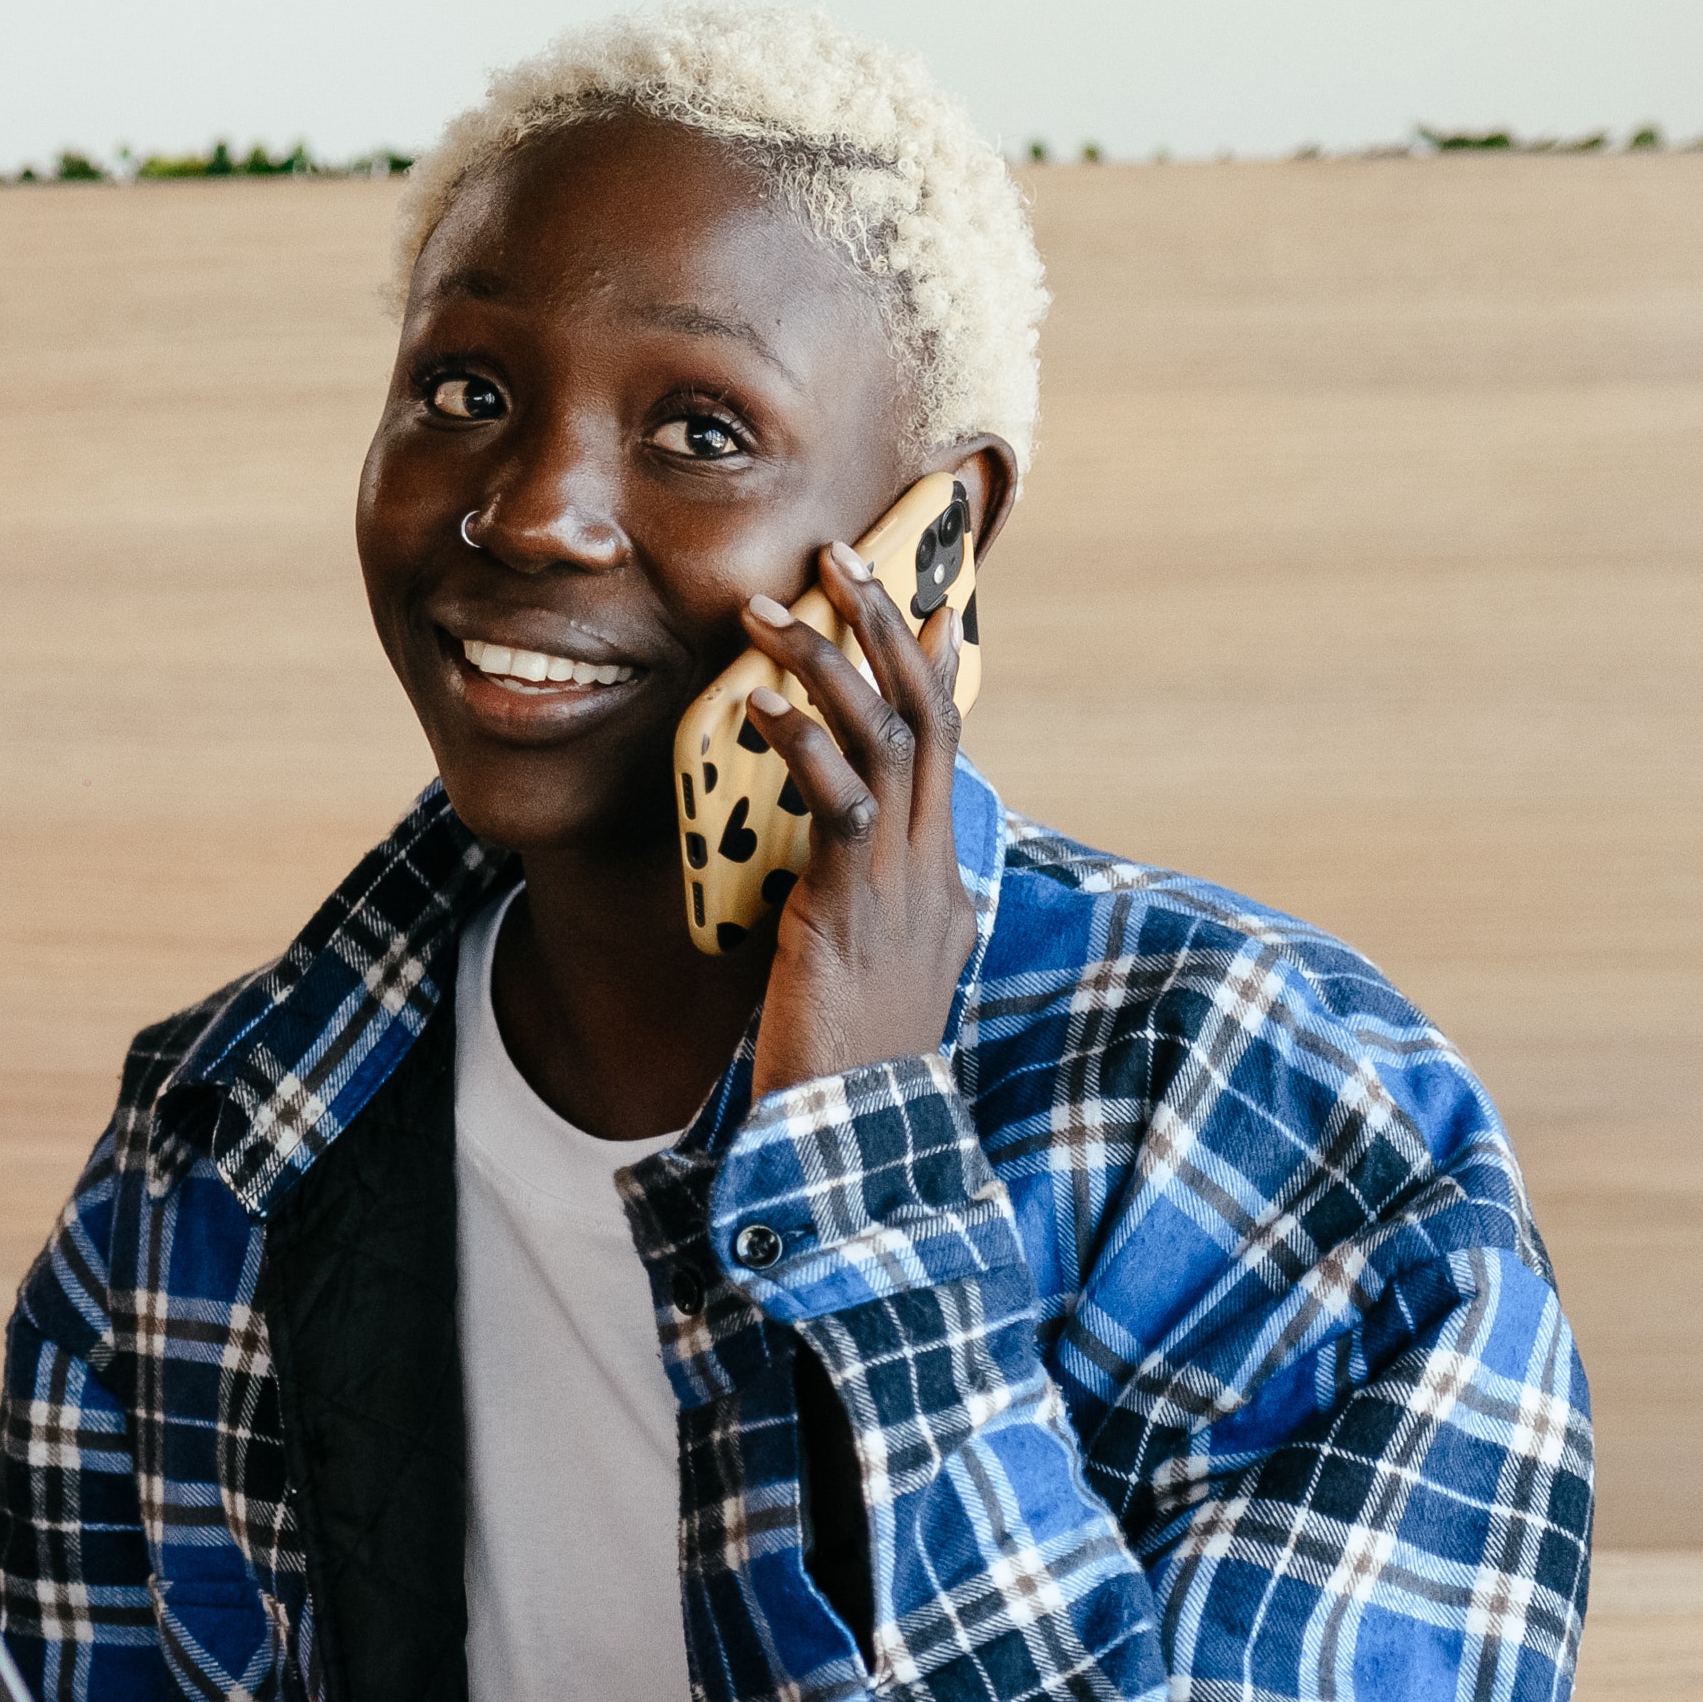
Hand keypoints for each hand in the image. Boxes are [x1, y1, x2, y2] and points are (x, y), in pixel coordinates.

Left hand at [732, 533, 970, 1104]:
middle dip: (885, 625)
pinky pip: (840, 803)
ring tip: (771, 610)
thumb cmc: (838, 1067)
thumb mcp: (859, 970)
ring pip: (887, 740)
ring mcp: (902, 888)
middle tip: (838, 557)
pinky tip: (756, 707)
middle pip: (927, 713)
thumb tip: (831, 860)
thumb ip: (855, 905)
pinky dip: (800, 744)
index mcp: (940, 880)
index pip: (946, 745)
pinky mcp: (852, 909)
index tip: (915, 597)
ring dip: (829, 663)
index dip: (930, 665)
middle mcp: (935, 871)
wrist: (850, 1144)